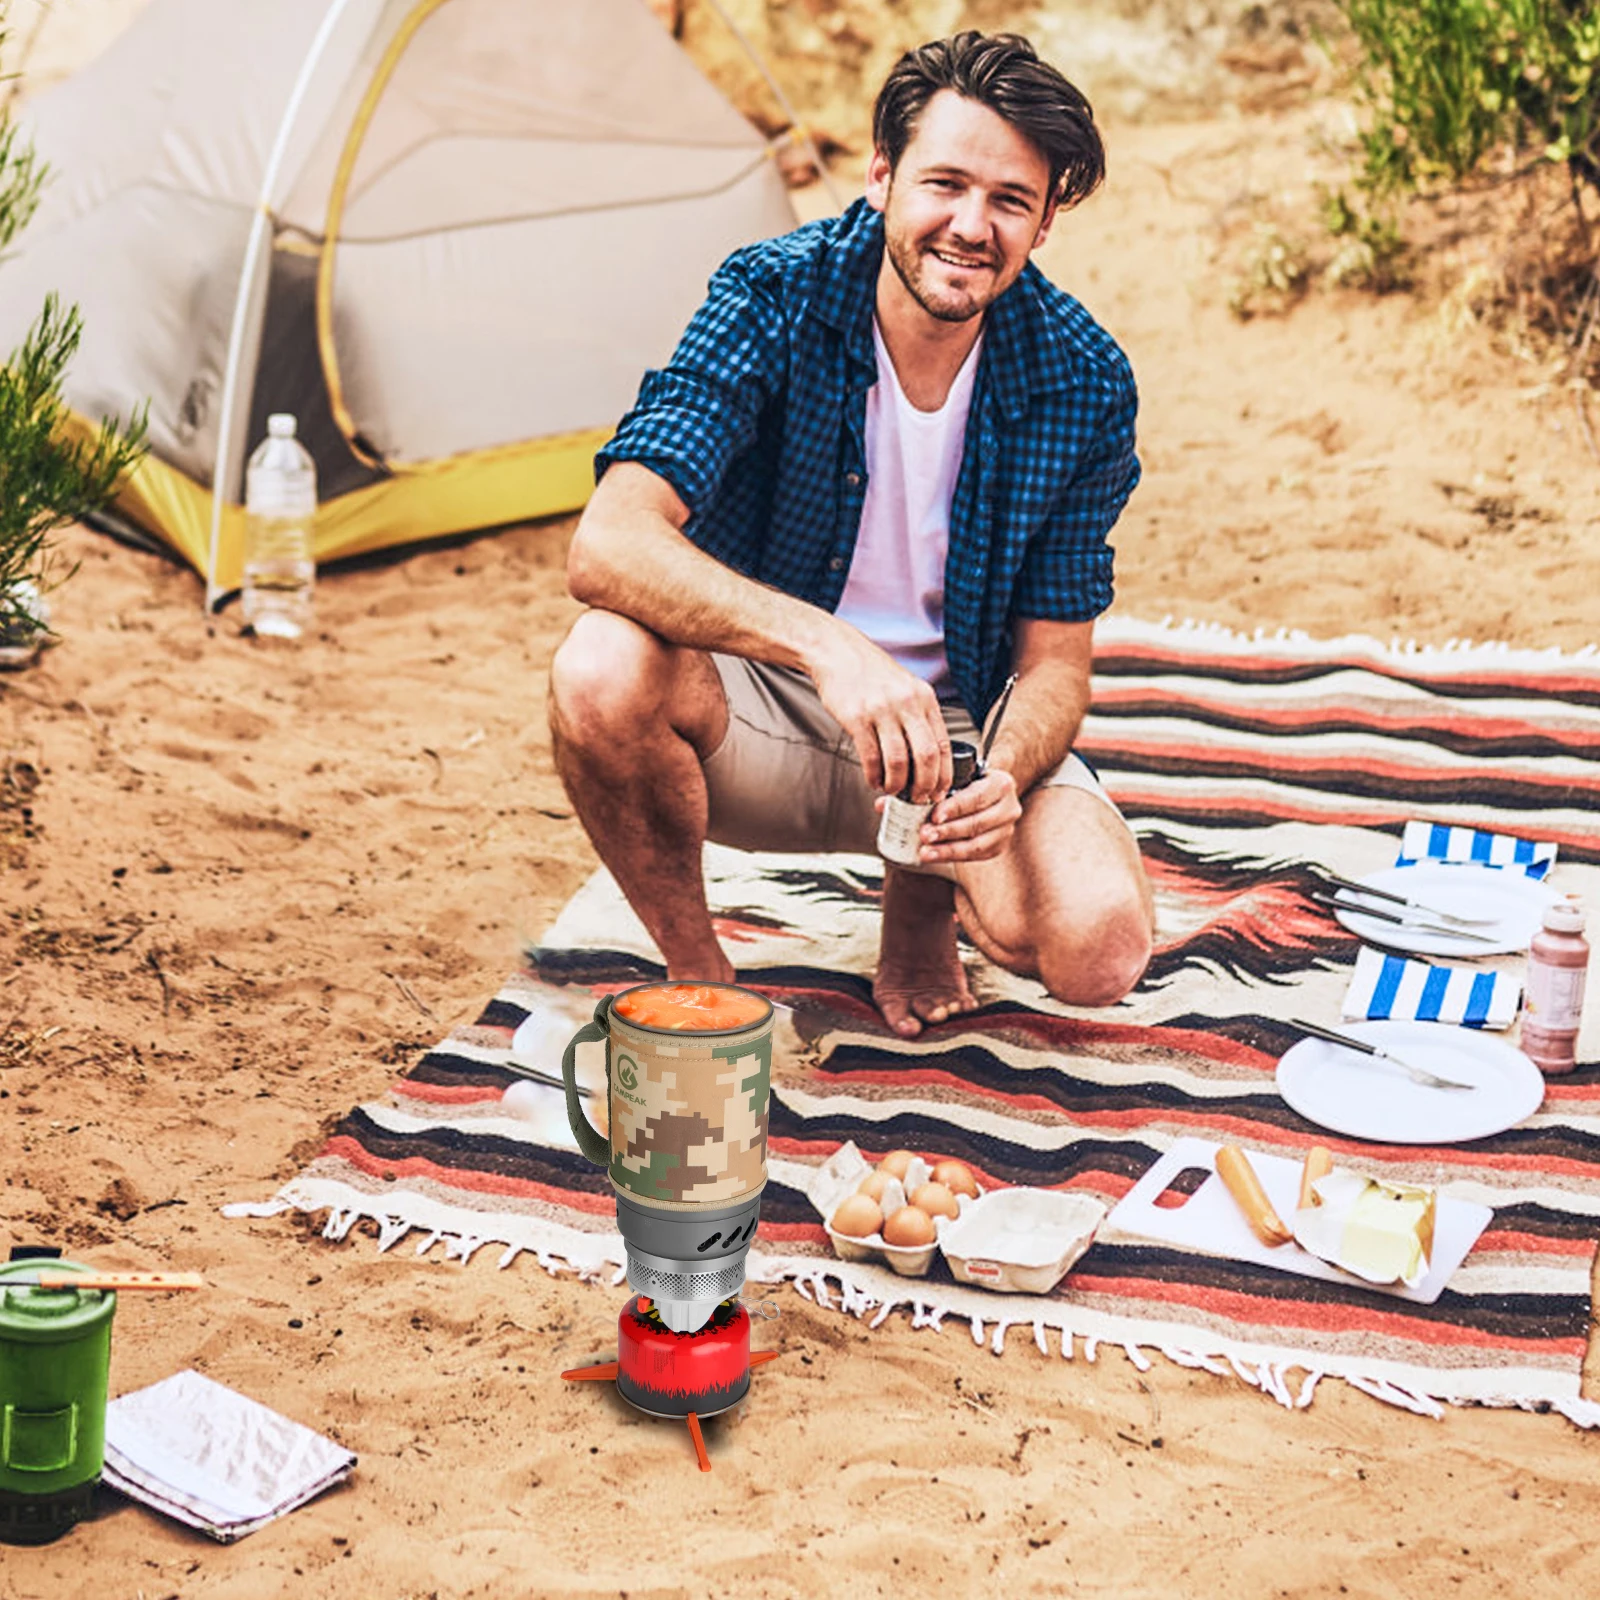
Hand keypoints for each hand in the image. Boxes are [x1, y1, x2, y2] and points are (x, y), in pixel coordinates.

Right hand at [810, 634, 950, 800]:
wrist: (838, 653)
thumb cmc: (873, 675)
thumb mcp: (907, 689)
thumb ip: (919, 719)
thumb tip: (928, 760)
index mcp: (925, 698)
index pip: (943, 745)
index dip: (944, 775)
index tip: (940, 792)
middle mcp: (907, 703)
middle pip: (926, 757)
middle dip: (924, 785)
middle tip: (918, 798)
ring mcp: (882, 710)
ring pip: (898, 761)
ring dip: (897, 784)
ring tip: (892, 790)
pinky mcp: (857, 718)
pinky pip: (870, 757)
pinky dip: (874, 776)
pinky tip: (874, 780)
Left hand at [914, 768, 1021, 863]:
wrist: (987, 796)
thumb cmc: (970, 784)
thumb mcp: (964, 776)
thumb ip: (950, 785)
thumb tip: (921, 800)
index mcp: (1002, 784)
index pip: (977, 797)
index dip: (955, 808)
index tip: (935, 816)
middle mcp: (1009, 808)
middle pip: (976, 823)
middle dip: (947, 831)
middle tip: (924, 835)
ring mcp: (1006, 830)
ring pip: (976, 845)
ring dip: (947, 850)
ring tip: (925, 852)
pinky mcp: (998, 847)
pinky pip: (974, 856)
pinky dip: (951, 857)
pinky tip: (934, 856)